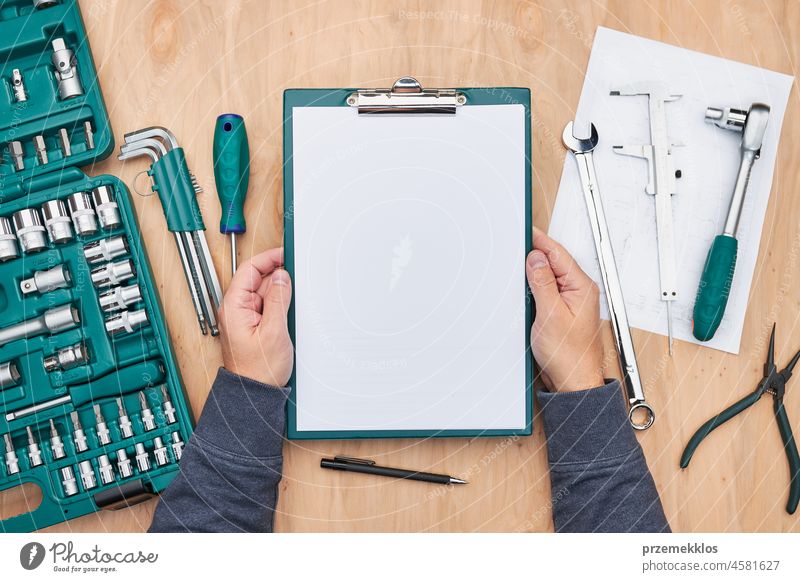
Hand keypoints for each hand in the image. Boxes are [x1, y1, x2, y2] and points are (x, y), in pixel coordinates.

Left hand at [218, 247, 293, 386]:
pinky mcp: (254, 326)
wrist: (254, 394)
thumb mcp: (273, 332)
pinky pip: (267, 307)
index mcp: (234, 307)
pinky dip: (279, 304)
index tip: (284, 255)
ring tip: (293, 301)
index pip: (249, 270)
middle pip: (258, 280)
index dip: (268, 259)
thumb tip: (281, 277)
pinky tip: (289, 311)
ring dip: (280, 292)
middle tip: (296, 276)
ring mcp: (245, 318)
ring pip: (264, 293)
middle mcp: (236, 310)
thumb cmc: (257, 371)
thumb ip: (277, 300)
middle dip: (277, 276)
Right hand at [526, 227, 603, 391]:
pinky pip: (547, 290)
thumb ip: (542, 282)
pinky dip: (534, 287)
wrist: (574, 381)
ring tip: (516, 267)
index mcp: (581, 287)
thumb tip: (536, 258)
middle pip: (553, 262)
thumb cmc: (569, 355)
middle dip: (533, 254)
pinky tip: (524, 289)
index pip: (557, 254)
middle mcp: (579, 290)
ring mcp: (571, 300)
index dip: (539, 240)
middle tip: (513, 247)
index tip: (523, 230)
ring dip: (533, 272)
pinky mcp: (562, 310)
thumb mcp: (551, 314)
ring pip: (549, 276)